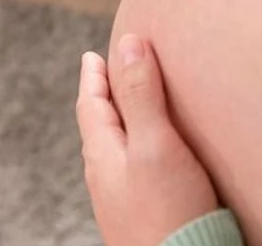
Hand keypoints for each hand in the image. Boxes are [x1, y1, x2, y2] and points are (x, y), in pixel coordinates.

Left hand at [77, 35, 219, 245]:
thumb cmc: (170, 211)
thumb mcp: (156, 143)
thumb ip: (142, 95)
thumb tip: (128, 44)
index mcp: (102, 156)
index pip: (91, 104)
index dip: (95, 76)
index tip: (93, 56)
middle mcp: (105, 179)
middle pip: (99, 127)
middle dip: (105, 98)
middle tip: (108, 76)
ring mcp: (121, 201)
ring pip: (114, 152)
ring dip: (120, 125)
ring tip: (128, 113)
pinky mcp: (141, 216)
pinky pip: (131, 172)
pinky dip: (136, 150)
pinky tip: (151, 160)